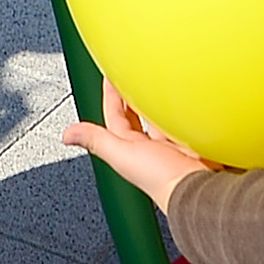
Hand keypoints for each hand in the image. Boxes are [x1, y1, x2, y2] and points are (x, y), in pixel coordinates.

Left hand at [64, 82, 215, 210]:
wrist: (196, 190)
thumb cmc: (162, 180)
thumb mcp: (123, 155)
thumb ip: (97, 141)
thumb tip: (67, 135)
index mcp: (131, 149)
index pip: (116, 117)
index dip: (112, 96)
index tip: (111, 75)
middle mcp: (152, 147)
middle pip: (140, 114)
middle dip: (136, 94)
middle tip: (133, 73)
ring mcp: (175, 143)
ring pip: (164, 115)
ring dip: (162, 100)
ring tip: (160, 80)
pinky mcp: (195, 141)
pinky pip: (187, 119)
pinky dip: (186, 108)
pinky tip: (188, 97)